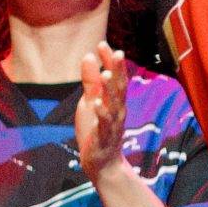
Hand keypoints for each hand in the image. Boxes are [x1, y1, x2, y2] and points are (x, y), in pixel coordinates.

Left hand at [76, 42, 129, 181]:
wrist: (102, 162)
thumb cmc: (97, 129)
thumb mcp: (90, 101)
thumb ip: (91, 81)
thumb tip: (88, 55)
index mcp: (114, 101)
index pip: (115, 77)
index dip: (110, 62)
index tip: (103, 44)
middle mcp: (117, 111)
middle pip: (119, 89)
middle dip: (118, 71)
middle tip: (116, 53)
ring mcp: (112, 125)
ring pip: (114, 106)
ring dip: (111, 91)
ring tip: (106, 74)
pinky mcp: (103, 139)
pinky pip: (104, 126)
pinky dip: (101, 115)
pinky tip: (96, 105)